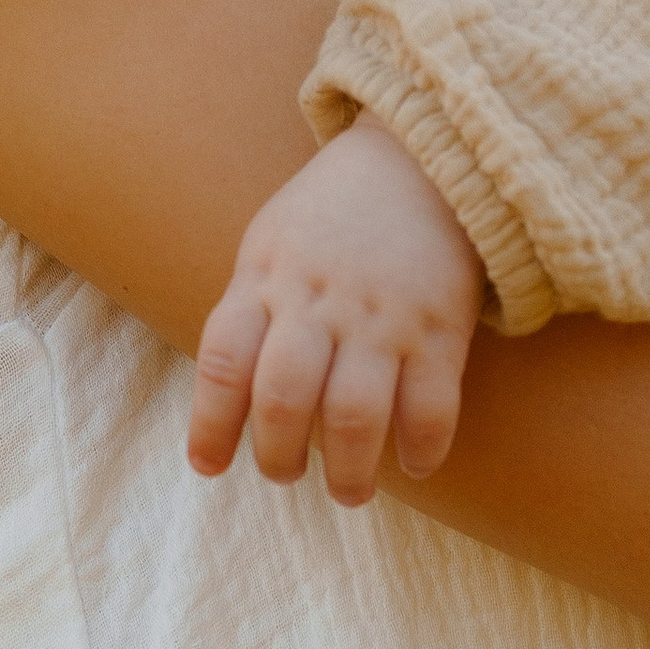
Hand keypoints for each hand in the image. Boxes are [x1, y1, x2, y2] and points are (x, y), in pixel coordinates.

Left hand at [187, 118, 483, 507]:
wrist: (420, 158)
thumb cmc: (331, 216)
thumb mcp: (269, 246)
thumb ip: (248, 314)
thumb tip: (227, 403)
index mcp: (266, 279)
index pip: (223, 360)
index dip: (210, 424)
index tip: (208, 466)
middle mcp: (318, 301)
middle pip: (283, 398)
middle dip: (278, 456)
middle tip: (286, 475)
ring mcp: (381, 316)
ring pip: (353, 415)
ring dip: (349, 470)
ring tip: (349, 490)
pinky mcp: (440, 327)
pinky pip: (432, 406)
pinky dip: (422, 448)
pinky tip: (414, 463)